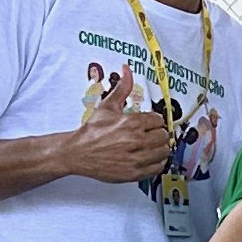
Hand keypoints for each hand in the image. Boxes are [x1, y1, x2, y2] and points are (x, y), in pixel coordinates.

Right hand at [69, 67, 174, 184]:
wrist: (77, 152)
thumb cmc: (92, 131)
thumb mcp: (107, 106)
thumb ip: (122, 88)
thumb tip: (127, 70)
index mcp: (131, 123)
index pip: (158, 120)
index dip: (153, 121)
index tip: (147, 124)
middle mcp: (136, 140)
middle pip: (164, 136)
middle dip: (157, 134)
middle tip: (148, 135)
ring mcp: (136, 158)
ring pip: (164, 152)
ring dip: (158, 149)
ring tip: (147, 146)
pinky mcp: (135, 172)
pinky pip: (158, 167)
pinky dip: (155, 163)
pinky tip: (146, 157)